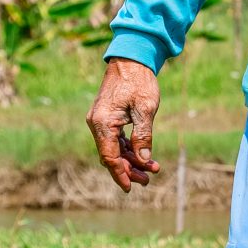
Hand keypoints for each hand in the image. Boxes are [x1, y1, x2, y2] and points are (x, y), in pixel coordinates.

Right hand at [86, 57, 160, 190]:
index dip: (121, 173)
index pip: (110, 156)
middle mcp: (97, 124)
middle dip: (129, 170)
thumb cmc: (139, 82)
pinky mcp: (107, 118)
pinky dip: (128, 148)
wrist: (131, 59)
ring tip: (151, 170)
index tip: (131, 187)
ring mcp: (100, 121)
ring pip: (114, 148)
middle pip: (110, 155)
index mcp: (103, 123)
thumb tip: (144, 160)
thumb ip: (143, 136)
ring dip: (130, 160)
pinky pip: (115, 139)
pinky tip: (143, 156)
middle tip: (147, 180)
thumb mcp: (145, 109)